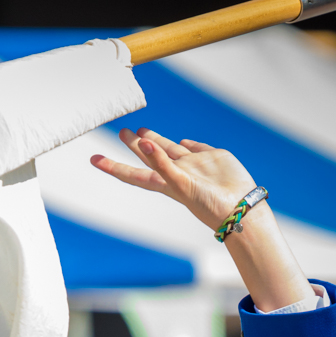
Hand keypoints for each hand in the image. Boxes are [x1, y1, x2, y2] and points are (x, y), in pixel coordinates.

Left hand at [91, 127, 256, 231]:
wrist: (241, 207)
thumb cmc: (210, 205)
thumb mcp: (181, 185)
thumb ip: (162, 164)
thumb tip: (142, 142)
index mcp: (165, 183)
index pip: (133, 174)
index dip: (113, 167)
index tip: (94, 160)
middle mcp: (177, 173)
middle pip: (149, 156)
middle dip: (134, 145)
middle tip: (121, 132)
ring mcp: (194, 166)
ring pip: (169, 149)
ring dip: (156, 140)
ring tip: (142, 129)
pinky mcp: (211, 158)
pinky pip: (195, 148)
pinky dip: (188, 144)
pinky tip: (182, 141)